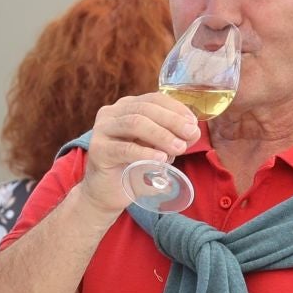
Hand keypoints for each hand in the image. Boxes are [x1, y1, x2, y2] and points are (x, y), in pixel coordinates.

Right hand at [75, 93, 202, 215]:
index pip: (154, 99)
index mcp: (127, 107)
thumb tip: (193, 131)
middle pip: (145, 109)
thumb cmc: (134, 168)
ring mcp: (102, 130)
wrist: (108, 193)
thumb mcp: (157, 148)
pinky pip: (124, 148)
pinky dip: (145, 152)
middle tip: (191, 134)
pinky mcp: (98, 150)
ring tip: (179, 148)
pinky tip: (160, 159)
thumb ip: (173, 138)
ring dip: (161, 135)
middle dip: (172, 121)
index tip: (193, 124)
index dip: (176, 109)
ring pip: (134, 123)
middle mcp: (111, 113)